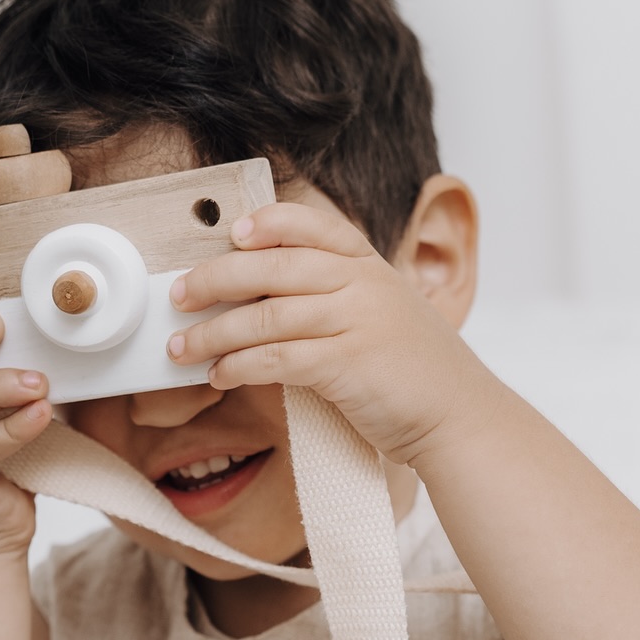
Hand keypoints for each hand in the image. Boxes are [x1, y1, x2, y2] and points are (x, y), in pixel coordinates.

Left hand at [166, 202, 494, 463]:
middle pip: (272, 267)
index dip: (269, 224)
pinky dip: (239, 366)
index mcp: (370, 265)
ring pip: (266, 315)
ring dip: (214, 332)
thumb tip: (263, 302)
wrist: (459, 416)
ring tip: (182, 347)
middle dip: (216, 279)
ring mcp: (356, 321)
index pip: (313, 225)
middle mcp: (362, 284)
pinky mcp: (347, 364)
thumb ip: (336, 298)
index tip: (233, 232)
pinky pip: (277, 358)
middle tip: (180, 294)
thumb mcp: (383, 316)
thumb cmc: (414, 373)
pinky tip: (218, 375)